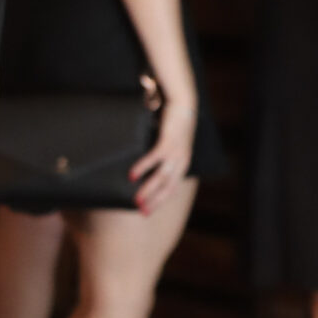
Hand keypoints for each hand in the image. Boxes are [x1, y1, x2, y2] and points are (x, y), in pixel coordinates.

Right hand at [130, 91, 196, 213]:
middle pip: (168, 188)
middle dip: (154, 201)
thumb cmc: (173, 124)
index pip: (171, 189)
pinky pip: (155, 158)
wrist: (184, 105)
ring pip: (162, 177)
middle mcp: (182, 162)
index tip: (146, 212)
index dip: (159, 202)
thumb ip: (160, 156)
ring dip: (148, 190)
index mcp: (182, 164)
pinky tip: (132, 175)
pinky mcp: (169, 142)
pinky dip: (144, 167)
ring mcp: (176, 152)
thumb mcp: (169, 145)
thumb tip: (143, 168)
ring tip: (136, 199)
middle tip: (141, 211)